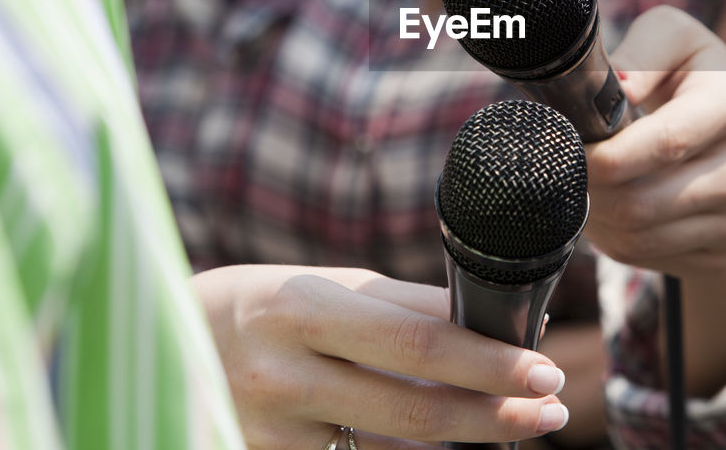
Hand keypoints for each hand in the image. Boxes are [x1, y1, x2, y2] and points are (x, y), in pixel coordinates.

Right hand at [192, 265, 569, 449]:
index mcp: (302, 307)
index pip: (416, 339)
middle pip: (412, 404)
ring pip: (392, 442)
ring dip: (466, 434)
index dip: (487, 358)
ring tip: (518, 424)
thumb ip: (399, 310)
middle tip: (552, 407)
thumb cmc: (270, 307)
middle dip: (494, 409)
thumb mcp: (327, 291)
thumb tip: (486, 322)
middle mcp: (282, 371)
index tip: (543, 366)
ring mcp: (272, 428)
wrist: (173, 345)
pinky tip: (449, 439)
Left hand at [586, 6, 725, 395]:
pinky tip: (611, 207)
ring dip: (594, 217)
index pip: (664, 143)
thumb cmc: (697, 79)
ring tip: (583, 186)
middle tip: (563, 169)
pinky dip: (614, 238)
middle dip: (587, 191)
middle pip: (642, 203)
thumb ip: (645, 51)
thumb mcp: (676, 40)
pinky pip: (647, 258)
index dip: (604, 155)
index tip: (565, 147)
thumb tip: (617, 86)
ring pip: (639, 238)